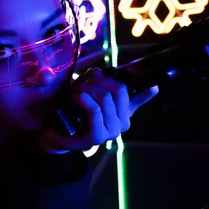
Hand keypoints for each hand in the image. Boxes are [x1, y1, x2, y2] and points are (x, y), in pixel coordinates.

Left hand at [39, 67, 158, 153]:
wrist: (54, 130)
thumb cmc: (70, 108)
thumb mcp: (85, 88)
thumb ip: (96, 79)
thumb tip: (100, 72)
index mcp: (123, 110)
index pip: (140, 97)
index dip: (147, 90)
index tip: (154, 86)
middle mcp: (122, 122)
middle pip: (120, 89)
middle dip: (99, 80)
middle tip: (83, 82)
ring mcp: (112, 131)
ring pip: (105, 98)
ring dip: (87, 88)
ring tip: (74, 91)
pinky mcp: (98, 136)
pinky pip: (95, 110)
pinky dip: (84, 99)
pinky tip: (75, 97)